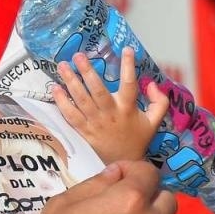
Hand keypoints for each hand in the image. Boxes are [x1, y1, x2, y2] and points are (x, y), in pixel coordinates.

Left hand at [52, 48, 169, 162]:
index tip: (126, 49)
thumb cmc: (138, 139)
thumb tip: (152, 83)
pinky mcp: (83, 131)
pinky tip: (55, 88)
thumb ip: (160, 101)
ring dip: (71, 82)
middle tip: (78, 55)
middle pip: (98, 91)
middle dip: (87, 71)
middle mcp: (110, 114)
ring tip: (62, 66)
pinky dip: (62, 102)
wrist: (124, 164)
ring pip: (81, 100)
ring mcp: (95, 123)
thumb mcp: (154, 121)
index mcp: (128, 109)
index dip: (129, 66)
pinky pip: (71, 115)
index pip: (130, 84)